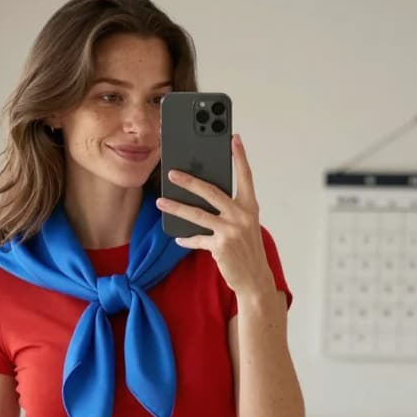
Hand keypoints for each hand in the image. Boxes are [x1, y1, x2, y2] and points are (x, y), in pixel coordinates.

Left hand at [156, 133, 276, 301]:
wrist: (254, 279)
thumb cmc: (247, 250)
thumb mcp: (245, 225)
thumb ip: (231, 210)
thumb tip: (204, 198)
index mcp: (250, 207)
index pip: (245, 176)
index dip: (240, 156)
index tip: (234, 137)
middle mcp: (242, 215)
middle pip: (211, 191)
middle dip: (189, 180)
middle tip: (172, 173)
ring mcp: (231, 230)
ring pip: (198, 214)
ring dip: (176, 207)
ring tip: (161, 201)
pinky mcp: (220, 246)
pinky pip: (198, 239)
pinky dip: (187, 239)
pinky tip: (178, 238)